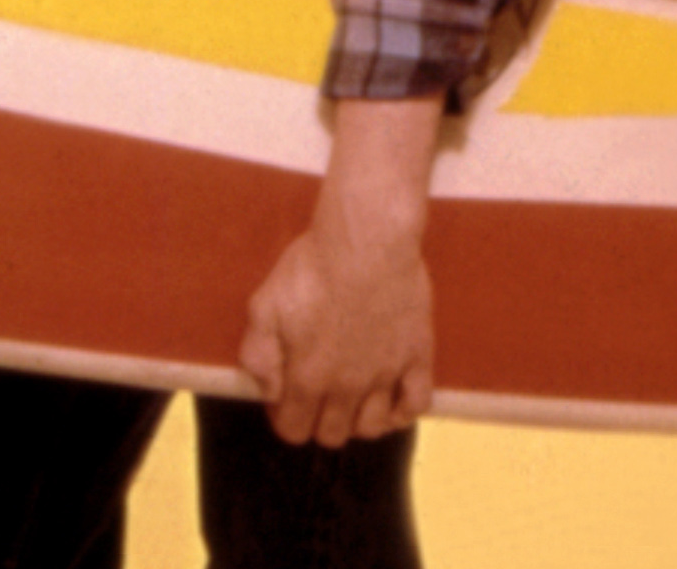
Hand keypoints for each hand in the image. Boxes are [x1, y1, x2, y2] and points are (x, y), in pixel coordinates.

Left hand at [239, 96, 438, 443]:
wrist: (366, 243)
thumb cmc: (311, 269)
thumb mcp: (264, 305)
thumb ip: (258, 354)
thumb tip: (264, 389)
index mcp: (308, 376)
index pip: (294, 428)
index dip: (285, 419)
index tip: (284, 402)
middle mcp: (348, 386)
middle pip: (333, 434)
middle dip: (318, 423)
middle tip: (315, 400)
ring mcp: (386, 375)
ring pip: (373, 428)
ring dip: (358, 421)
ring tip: (349, 401)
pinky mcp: (418, 358)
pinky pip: (417, 406)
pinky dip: (403, 412)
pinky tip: (390, 400)